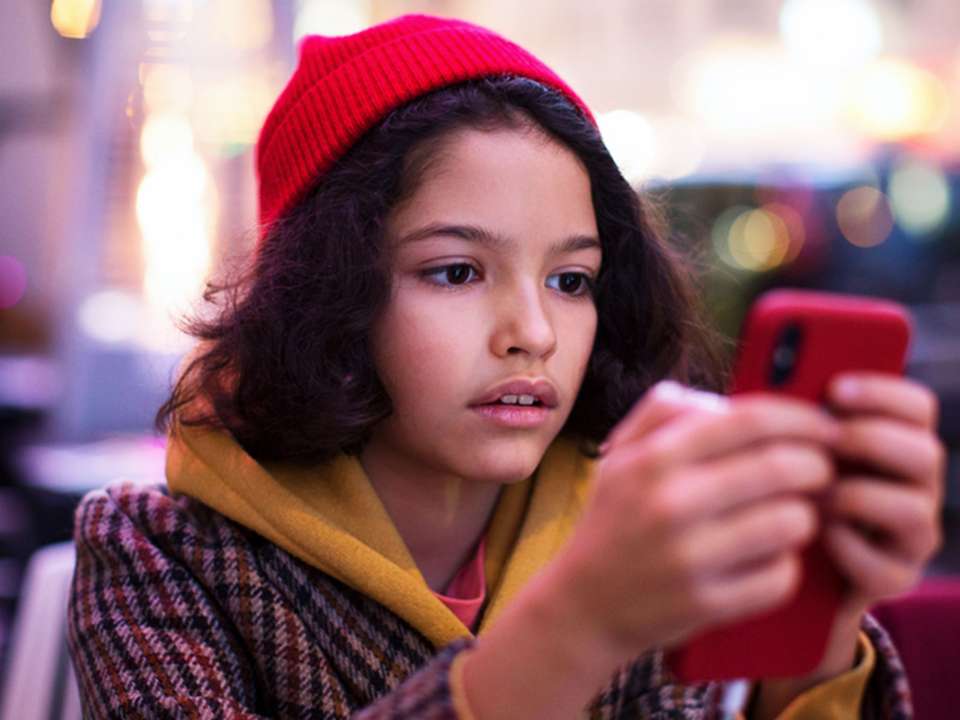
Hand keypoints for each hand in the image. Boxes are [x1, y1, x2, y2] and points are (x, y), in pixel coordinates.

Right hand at [553, 381, 841, 665]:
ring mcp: (689, 557)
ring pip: (792, 522)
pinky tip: (767, 557)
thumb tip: (726, 402)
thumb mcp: (621, 452)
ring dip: (803, 516)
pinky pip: (782, 576)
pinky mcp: (706, 604)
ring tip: (789, 514)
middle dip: (817, 466)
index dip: (802, 418)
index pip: (751, 420)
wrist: (584, 604)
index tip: (825, 425)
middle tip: (819, 471)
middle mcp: (670, 502)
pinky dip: (785, 565)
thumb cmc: (615, 517)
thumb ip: (664, 409)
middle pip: (783, 468)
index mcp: (654, 457)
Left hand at [751, 373, 944, 718]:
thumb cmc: (776, 489)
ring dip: (858, 497)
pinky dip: (847, 549)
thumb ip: (788, 420)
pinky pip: (884, 566)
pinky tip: (816, 536)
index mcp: (893, 443)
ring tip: (814, 494)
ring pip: (915, 510)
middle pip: (927, 453)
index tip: (834, 389)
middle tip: (827, 440)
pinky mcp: (893, 579)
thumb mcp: (780, 449)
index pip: (917, 407)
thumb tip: (768, 385)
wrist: (769, 561)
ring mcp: (909, 537)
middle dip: (873, 440)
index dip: (883, 393)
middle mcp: (914, 487)